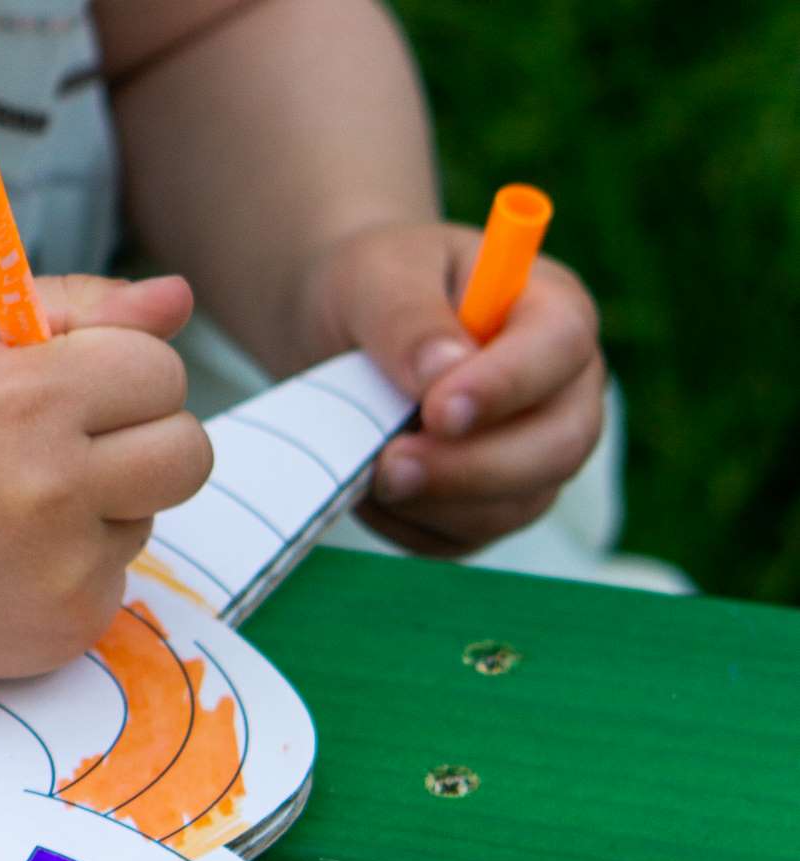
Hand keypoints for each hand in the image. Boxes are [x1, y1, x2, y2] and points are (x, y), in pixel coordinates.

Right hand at [0, 277, 209, 683]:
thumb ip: (74, 307)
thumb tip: (178, 300)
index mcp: (29, 399)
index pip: (163, 372)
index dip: (121, 375)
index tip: (71, 390)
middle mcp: (50, 490)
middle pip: (188, 453)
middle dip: (145, 439)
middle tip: (70, 450)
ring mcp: (55, 573)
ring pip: (146, 521)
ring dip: (101, 510)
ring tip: (7, 511)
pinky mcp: (54, 633)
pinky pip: (111, 584)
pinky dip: (70, 572)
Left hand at [300, 220, 604, 554]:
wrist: (342, 335)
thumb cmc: (375, 289)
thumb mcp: (378, 276)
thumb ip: (408, 317)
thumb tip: (441, 371)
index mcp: (551, 310)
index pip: (560, 349)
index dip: (505, 386)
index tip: (437, 409)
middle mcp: (561, 389)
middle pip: (561, 446)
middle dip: (472, 468)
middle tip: (390, 463)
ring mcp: (532, 455)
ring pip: (513, 507)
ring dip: (434, 504)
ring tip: (369, 471)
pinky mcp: (487, 507)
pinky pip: (461, 539)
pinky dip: (410, 526)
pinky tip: (371, 490)